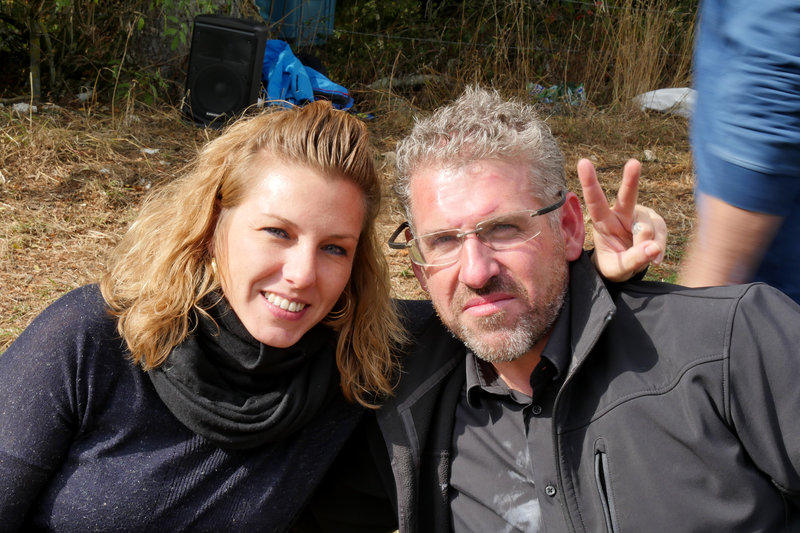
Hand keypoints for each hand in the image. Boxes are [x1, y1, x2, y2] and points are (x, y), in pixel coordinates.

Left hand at [578, 158, 666, 281]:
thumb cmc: (615, 265)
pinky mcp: (655, 221)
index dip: (589, 183)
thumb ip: (633, 259)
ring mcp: (639, 215)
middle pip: (627, 196)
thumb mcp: (618, 269)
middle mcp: (621, 213)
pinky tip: (655, 258)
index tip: (584, 163)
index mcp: (602, 222)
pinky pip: (661, 233)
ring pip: (648, 227)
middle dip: (630, 179)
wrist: (627, 267)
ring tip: (643, 258)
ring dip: (648, 246)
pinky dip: (660, 248)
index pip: (595, 202)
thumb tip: (654, 248)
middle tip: (634, 163)